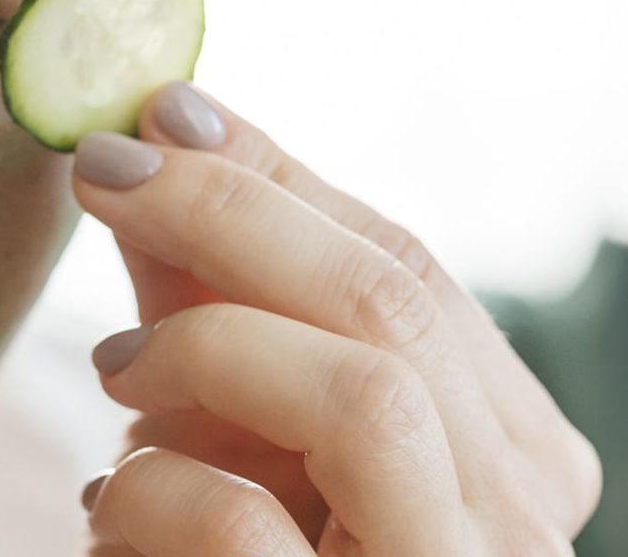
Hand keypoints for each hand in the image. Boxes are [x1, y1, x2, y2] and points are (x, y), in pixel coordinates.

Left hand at [71, 83, 600, 555]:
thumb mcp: (235, 441)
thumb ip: (217, 318)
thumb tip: (160, 147)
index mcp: (511, 464)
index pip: (410, 275)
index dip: (282, 179)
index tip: (169, 112)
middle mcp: (522, 529)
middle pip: (397, 303)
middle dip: (237, 208)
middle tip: (105, 164)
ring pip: (370, 393)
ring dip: (213, 345)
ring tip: (113, 371)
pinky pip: (252, 527)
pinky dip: (155, 491)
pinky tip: (106, 505)